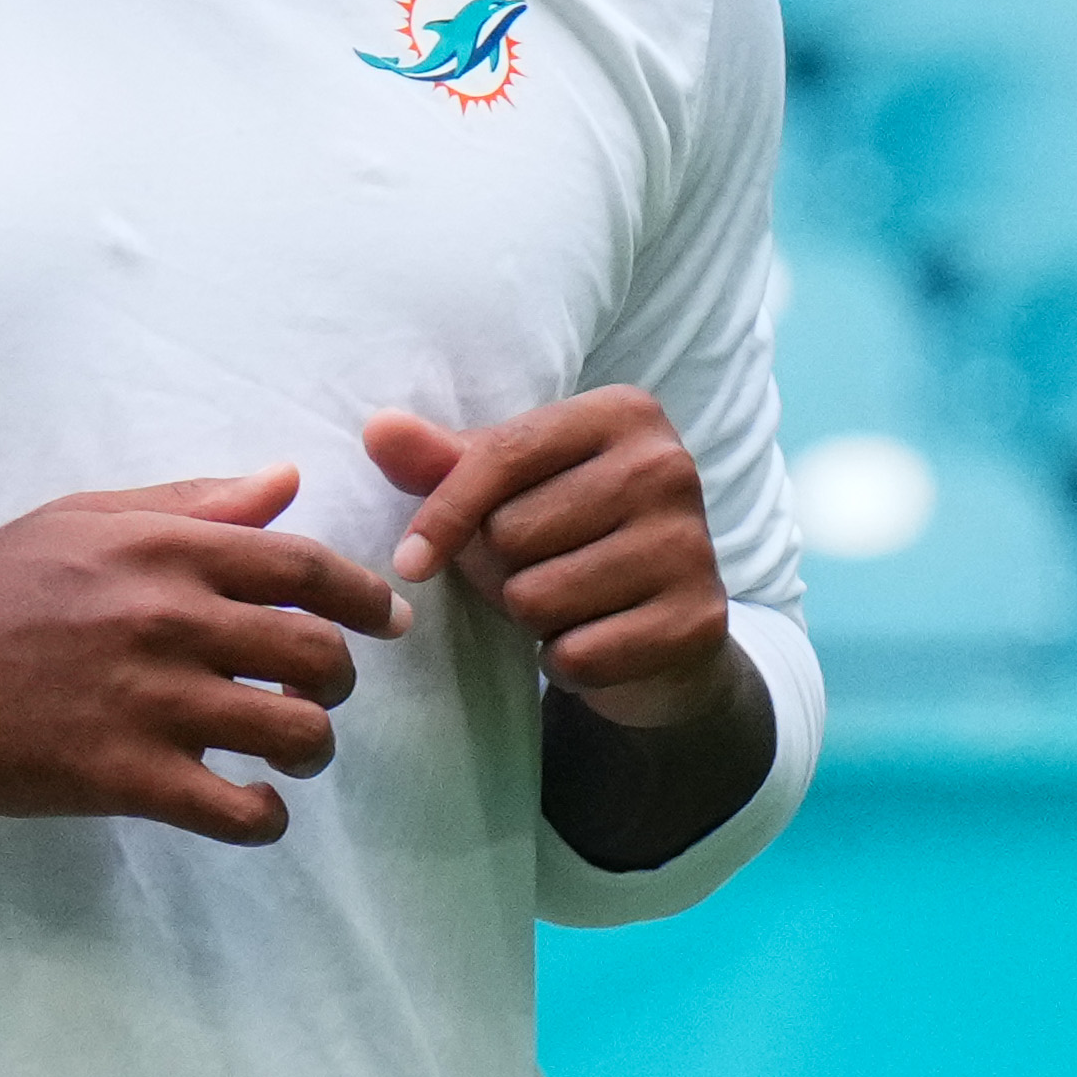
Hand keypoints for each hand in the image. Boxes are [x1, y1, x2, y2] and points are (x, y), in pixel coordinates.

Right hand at [0, 466, 408, 845]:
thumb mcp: (87, 518)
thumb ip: (194, 504)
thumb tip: (285, 481)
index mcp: (168, 550)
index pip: (308, 569)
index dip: (366, 598)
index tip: (387, 620)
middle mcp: (170, 620)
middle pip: (317, 654)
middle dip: (340, 680)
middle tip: (323, 694)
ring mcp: (147, 702)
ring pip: (293, 733)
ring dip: (313, 748)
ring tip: (291, 752)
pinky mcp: (119, 777)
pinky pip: (234, 810)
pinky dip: (265, 817)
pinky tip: (253, 808)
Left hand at [370, 392, 734, 727]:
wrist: (660, 627)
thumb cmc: (571, 542)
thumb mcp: (508, 493)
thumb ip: (444, 462)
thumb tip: (378, 430)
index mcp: (624, 413)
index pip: (502, 454)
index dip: (442, 515)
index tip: (410, 562)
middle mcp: (669, 465)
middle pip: (513, 532)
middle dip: (505, 570)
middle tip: (546, 571)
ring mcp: (691, 542)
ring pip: (538, 597)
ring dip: (535, 619)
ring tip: (572, 606)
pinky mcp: (698, 618)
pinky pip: (578, 654)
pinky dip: (568, 663)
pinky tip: (600, 641)